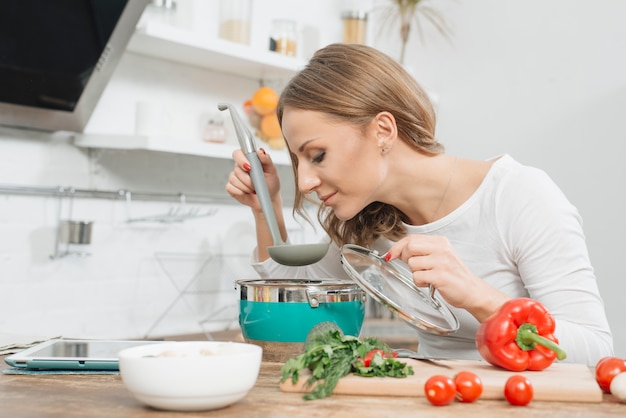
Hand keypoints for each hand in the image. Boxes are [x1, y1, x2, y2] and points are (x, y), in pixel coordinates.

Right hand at [225, 148, 280, 212]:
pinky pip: (230, 188)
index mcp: (248, 159)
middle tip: (256, 183)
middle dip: (248, 179)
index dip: (241, 160)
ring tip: (254, 189)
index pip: (238, 153)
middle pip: (236, 169)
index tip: (250, 168)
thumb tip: (260, 151)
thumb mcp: (272, 171)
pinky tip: (247, 193)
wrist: (269, 198)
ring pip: (234, 179)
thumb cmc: (270, 183)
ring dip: (246, 187)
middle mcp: (239, 167)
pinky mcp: (231, 188)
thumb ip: (266, 160)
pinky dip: (240, 192)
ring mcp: (234, 177)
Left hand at [384, 234, 508, 321]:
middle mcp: (441, 249)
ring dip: (415, 273)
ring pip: (412, 263)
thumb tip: (398, 251)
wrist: (473, 291)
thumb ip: (422, 251)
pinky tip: (429, 284)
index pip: (412, 238)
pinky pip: (417, 276)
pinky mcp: (440, 276)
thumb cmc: (454, 276)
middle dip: (405, 258)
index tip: (391, 254)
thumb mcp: (440, 257)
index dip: (398, 246)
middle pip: (410, 246)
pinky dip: (420, 283)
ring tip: (427, 277)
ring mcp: (441, 262)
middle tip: (415, 267)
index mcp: (440, 242)